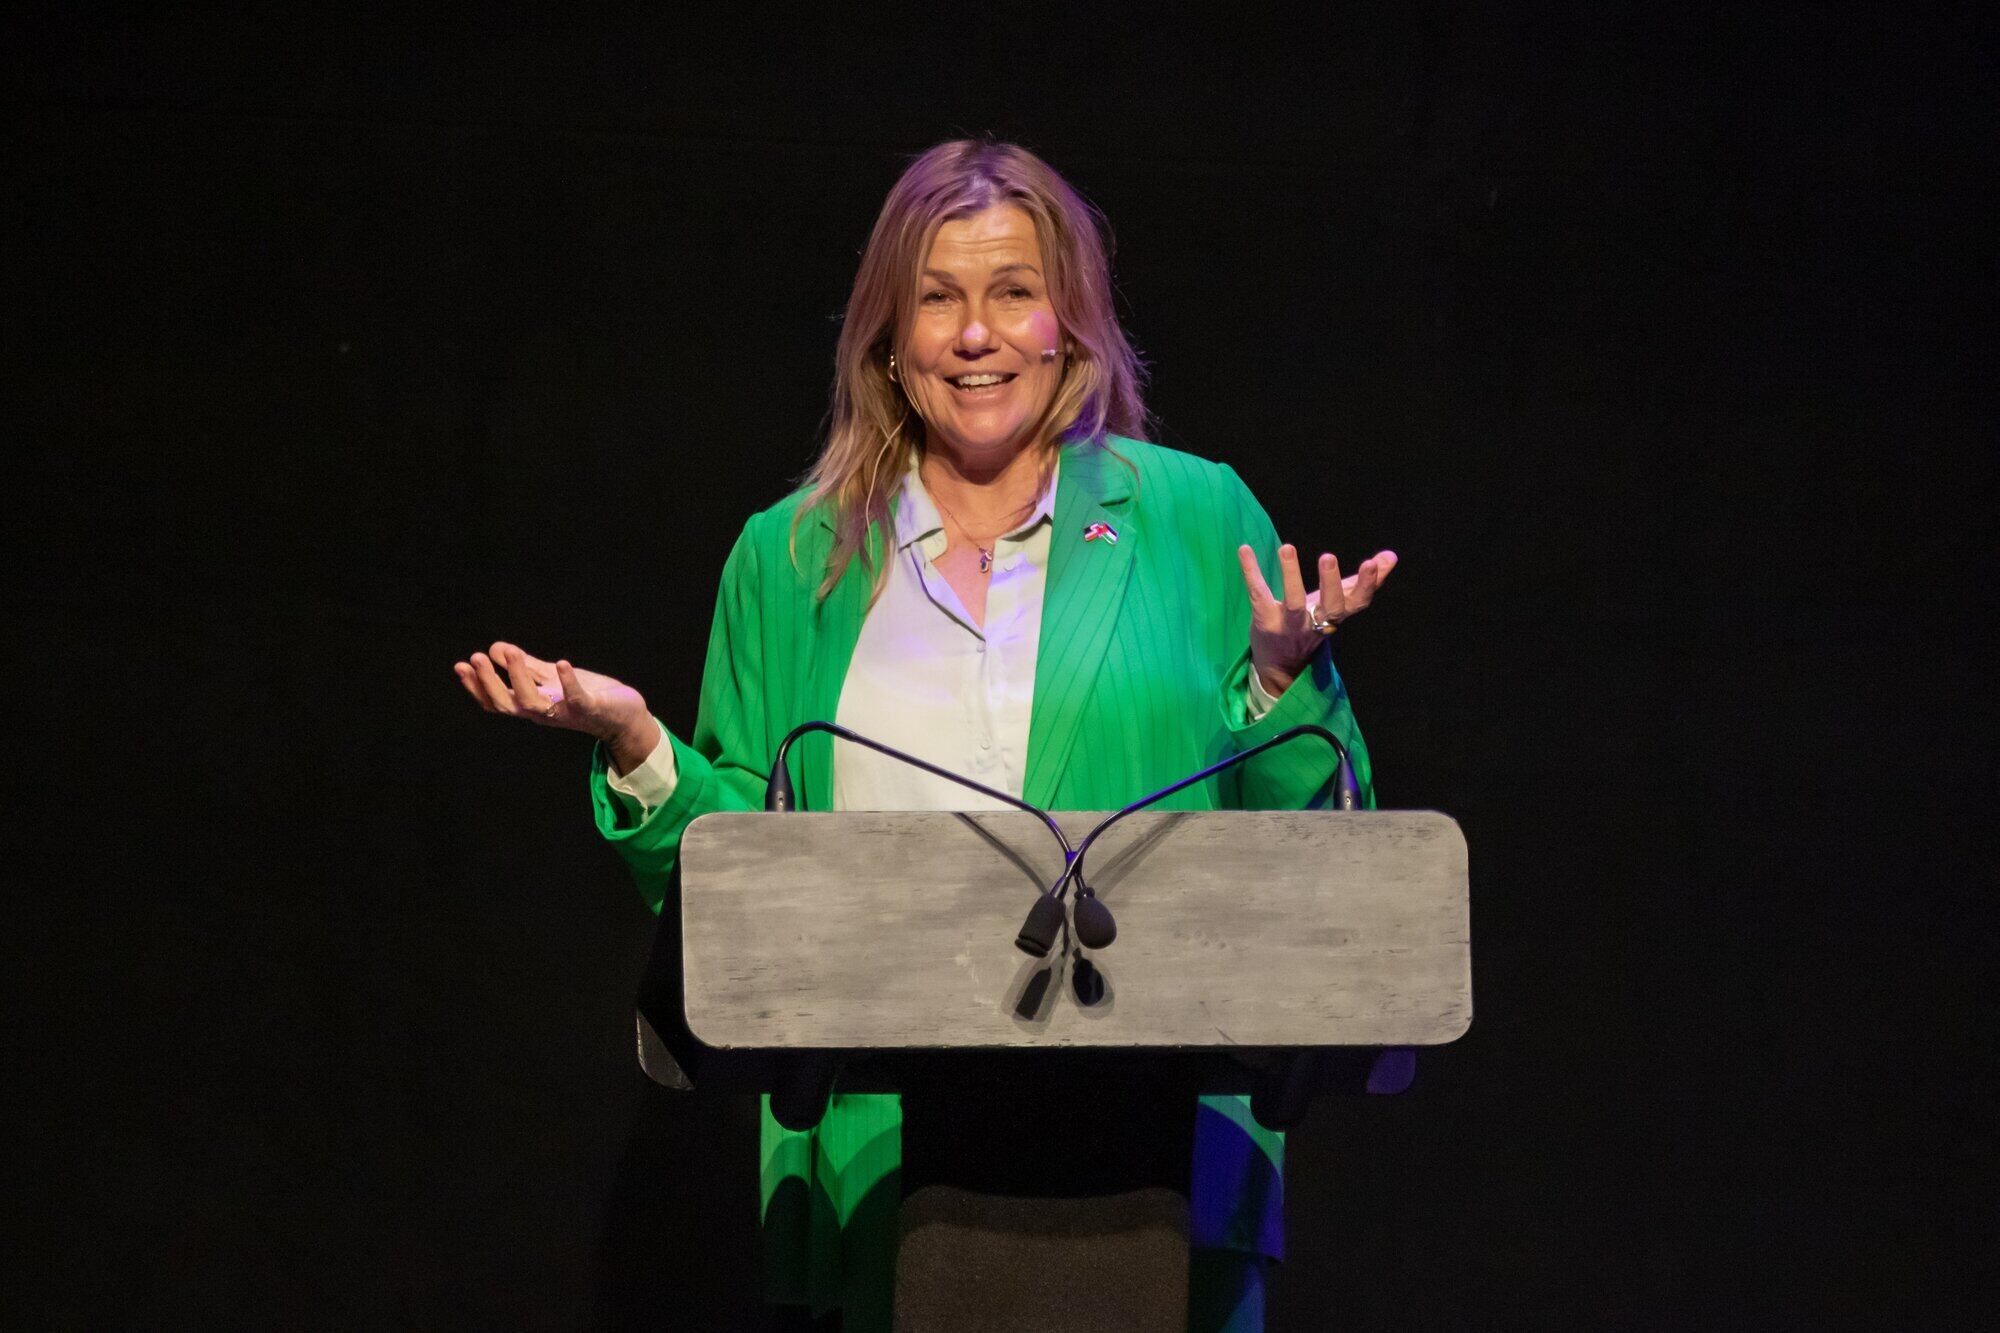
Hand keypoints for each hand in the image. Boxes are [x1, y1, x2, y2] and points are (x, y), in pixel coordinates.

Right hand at [453, 641, 648, 743]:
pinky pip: (577, 698)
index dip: (477, 687)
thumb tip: (494, 648)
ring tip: (512, 653)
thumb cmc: (587, 696)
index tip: (460, 666)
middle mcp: (544, 712)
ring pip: (534, 703)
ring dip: (519, 678)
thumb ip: (526, 666)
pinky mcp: (590, 708)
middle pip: (507, 704)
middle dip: (489, 682)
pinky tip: (561, 663)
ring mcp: (565, 712)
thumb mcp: (552, 679)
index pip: (497, 701)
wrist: (624, 716)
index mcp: (533, 704)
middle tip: (475, 657)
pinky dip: (568, 682)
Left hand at [1236, 544, 1397, 695]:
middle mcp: (1316, 623)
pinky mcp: (1264, 622)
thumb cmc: (1312, 624)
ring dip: (1290, 575)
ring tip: (1286, 547)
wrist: (1280, 664)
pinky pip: (1259, 595)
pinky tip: (1245, 550)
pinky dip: (1251, 572)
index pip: (1358, 603)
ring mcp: (1289, 626)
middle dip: (1331, 583)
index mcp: (1336, 617)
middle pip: (1330, 607)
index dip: (1368, 585)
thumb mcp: (1338, 605)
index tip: (1372, 563)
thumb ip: (1363, 582)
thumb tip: (1391, 556)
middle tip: (1328, 556)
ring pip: (1293, 603)